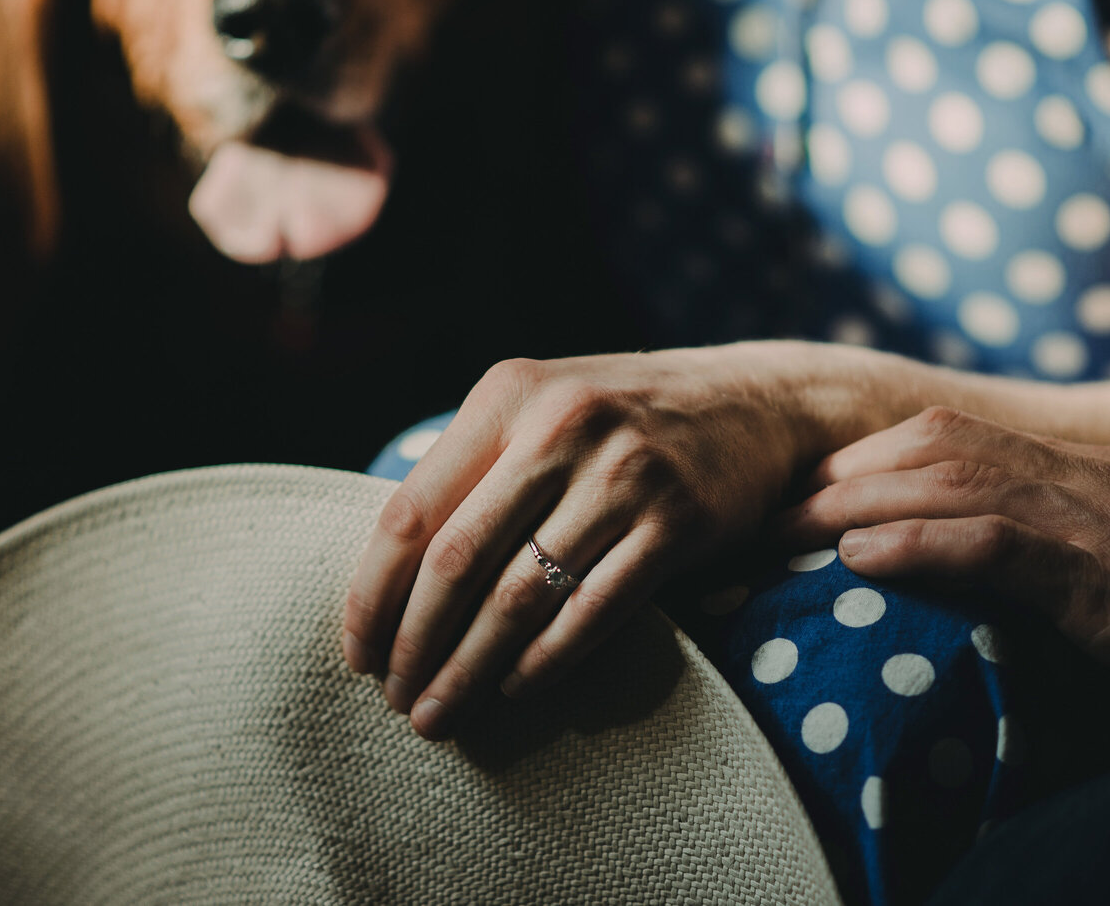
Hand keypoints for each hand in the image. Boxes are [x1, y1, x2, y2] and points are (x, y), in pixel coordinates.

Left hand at [342, 347, 811, 739]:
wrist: (751, 402)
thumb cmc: (617, 420)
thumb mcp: (537, 409)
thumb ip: (469, 471)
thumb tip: (383, 582)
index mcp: (506, 396)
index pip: (410, 511)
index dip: (373, 595)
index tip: (358, 655)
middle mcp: (561, 425)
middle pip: (457, 562)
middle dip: (416, 646)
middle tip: (396, 700)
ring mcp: (626, 473)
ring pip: (520, 597)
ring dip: (470, 670)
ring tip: (442, 713)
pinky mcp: (680, 521)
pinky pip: (593, 611)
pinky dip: (545, 661)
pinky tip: (515, 688)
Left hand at [789, 406, 1109, 726]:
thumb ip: (1067, 556)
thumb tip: (978, 577)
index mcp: (1097, 475)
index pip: (959, 437)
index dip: (872, 458)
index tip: (809, 491)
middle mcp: (1095, 480)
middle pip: (938, 445)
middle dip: (843, 473)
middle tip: (770, 511)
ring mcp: (1107, 523)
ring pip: (955, 480)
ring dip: (857, 502)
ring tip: (788, 531)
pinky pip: (999, 545)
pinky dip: (919, 544)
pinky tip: (860, 559)